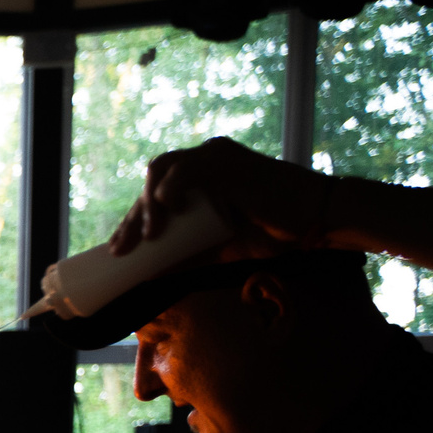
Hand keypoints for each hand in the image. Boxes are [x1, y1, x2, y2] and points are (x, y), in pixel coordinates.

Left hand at [109, 137, 328, 256]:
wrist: (314, 220)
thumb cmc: (271, 232)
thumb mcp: (218, 249)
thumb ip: (187, 257)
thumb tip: (150, 277)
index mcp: (200, 175)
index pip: (153, 193)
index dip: (132, 220)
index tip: (118, 248)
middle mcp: (204, 159)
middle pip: (151, 181)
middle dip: (133, 217)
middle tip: (123, 248)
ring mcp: (215, 155)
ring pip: (162, 169)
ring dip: (148, 204)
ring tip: (151, 236)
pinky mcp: (229, 160)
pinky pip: (187, 168)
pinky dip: (171, 189)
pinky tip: (169, 211)